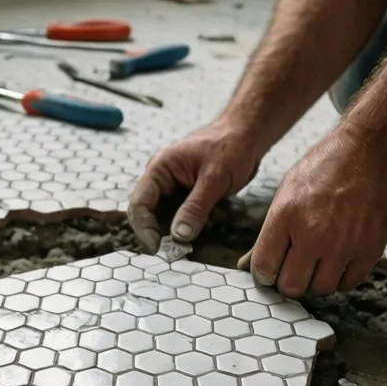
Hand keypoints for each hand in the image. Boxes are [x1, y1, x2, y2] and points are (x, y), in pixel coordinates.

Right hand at [127, 120, 260, 252]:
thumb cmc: (230, 147)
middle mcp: (161, 179)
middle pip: (150, 214)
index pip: (139, 205)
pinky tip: (216, 216)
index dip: (145, 229)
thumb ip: (195, 208)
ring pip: (168, 218)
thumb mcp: (214, 180)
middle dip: (165, 232)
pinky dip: (197, 222)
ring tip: (209, 223)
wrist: (247, 136)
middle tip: (183, 248)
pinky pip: (183, 215)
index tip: (158, 249)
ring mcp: (173, 187)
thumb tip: (178, 236)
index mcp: (159, 169)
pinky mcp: (187, 194)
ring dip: (185, 228)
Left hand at [240, 126, 386, 296]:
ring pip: (321, 289)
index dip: (265, 274)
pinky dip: (342, 278)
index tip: (271, 272)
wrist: (371, 151)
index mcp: (285, 216)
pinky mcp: (369, 250)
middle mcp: (313, 235)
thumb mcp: (287, 192)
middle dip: (289, 281)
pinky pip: (348, 284)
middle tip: (296, 268)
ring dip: (317, 281)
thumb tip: (247, 264)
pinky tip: (340, 261)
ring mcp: (343, 246)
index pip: (264, 268)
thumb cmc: (327, 167)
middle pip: (291, 286)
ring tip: (320, 261)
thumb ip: (269, 233)